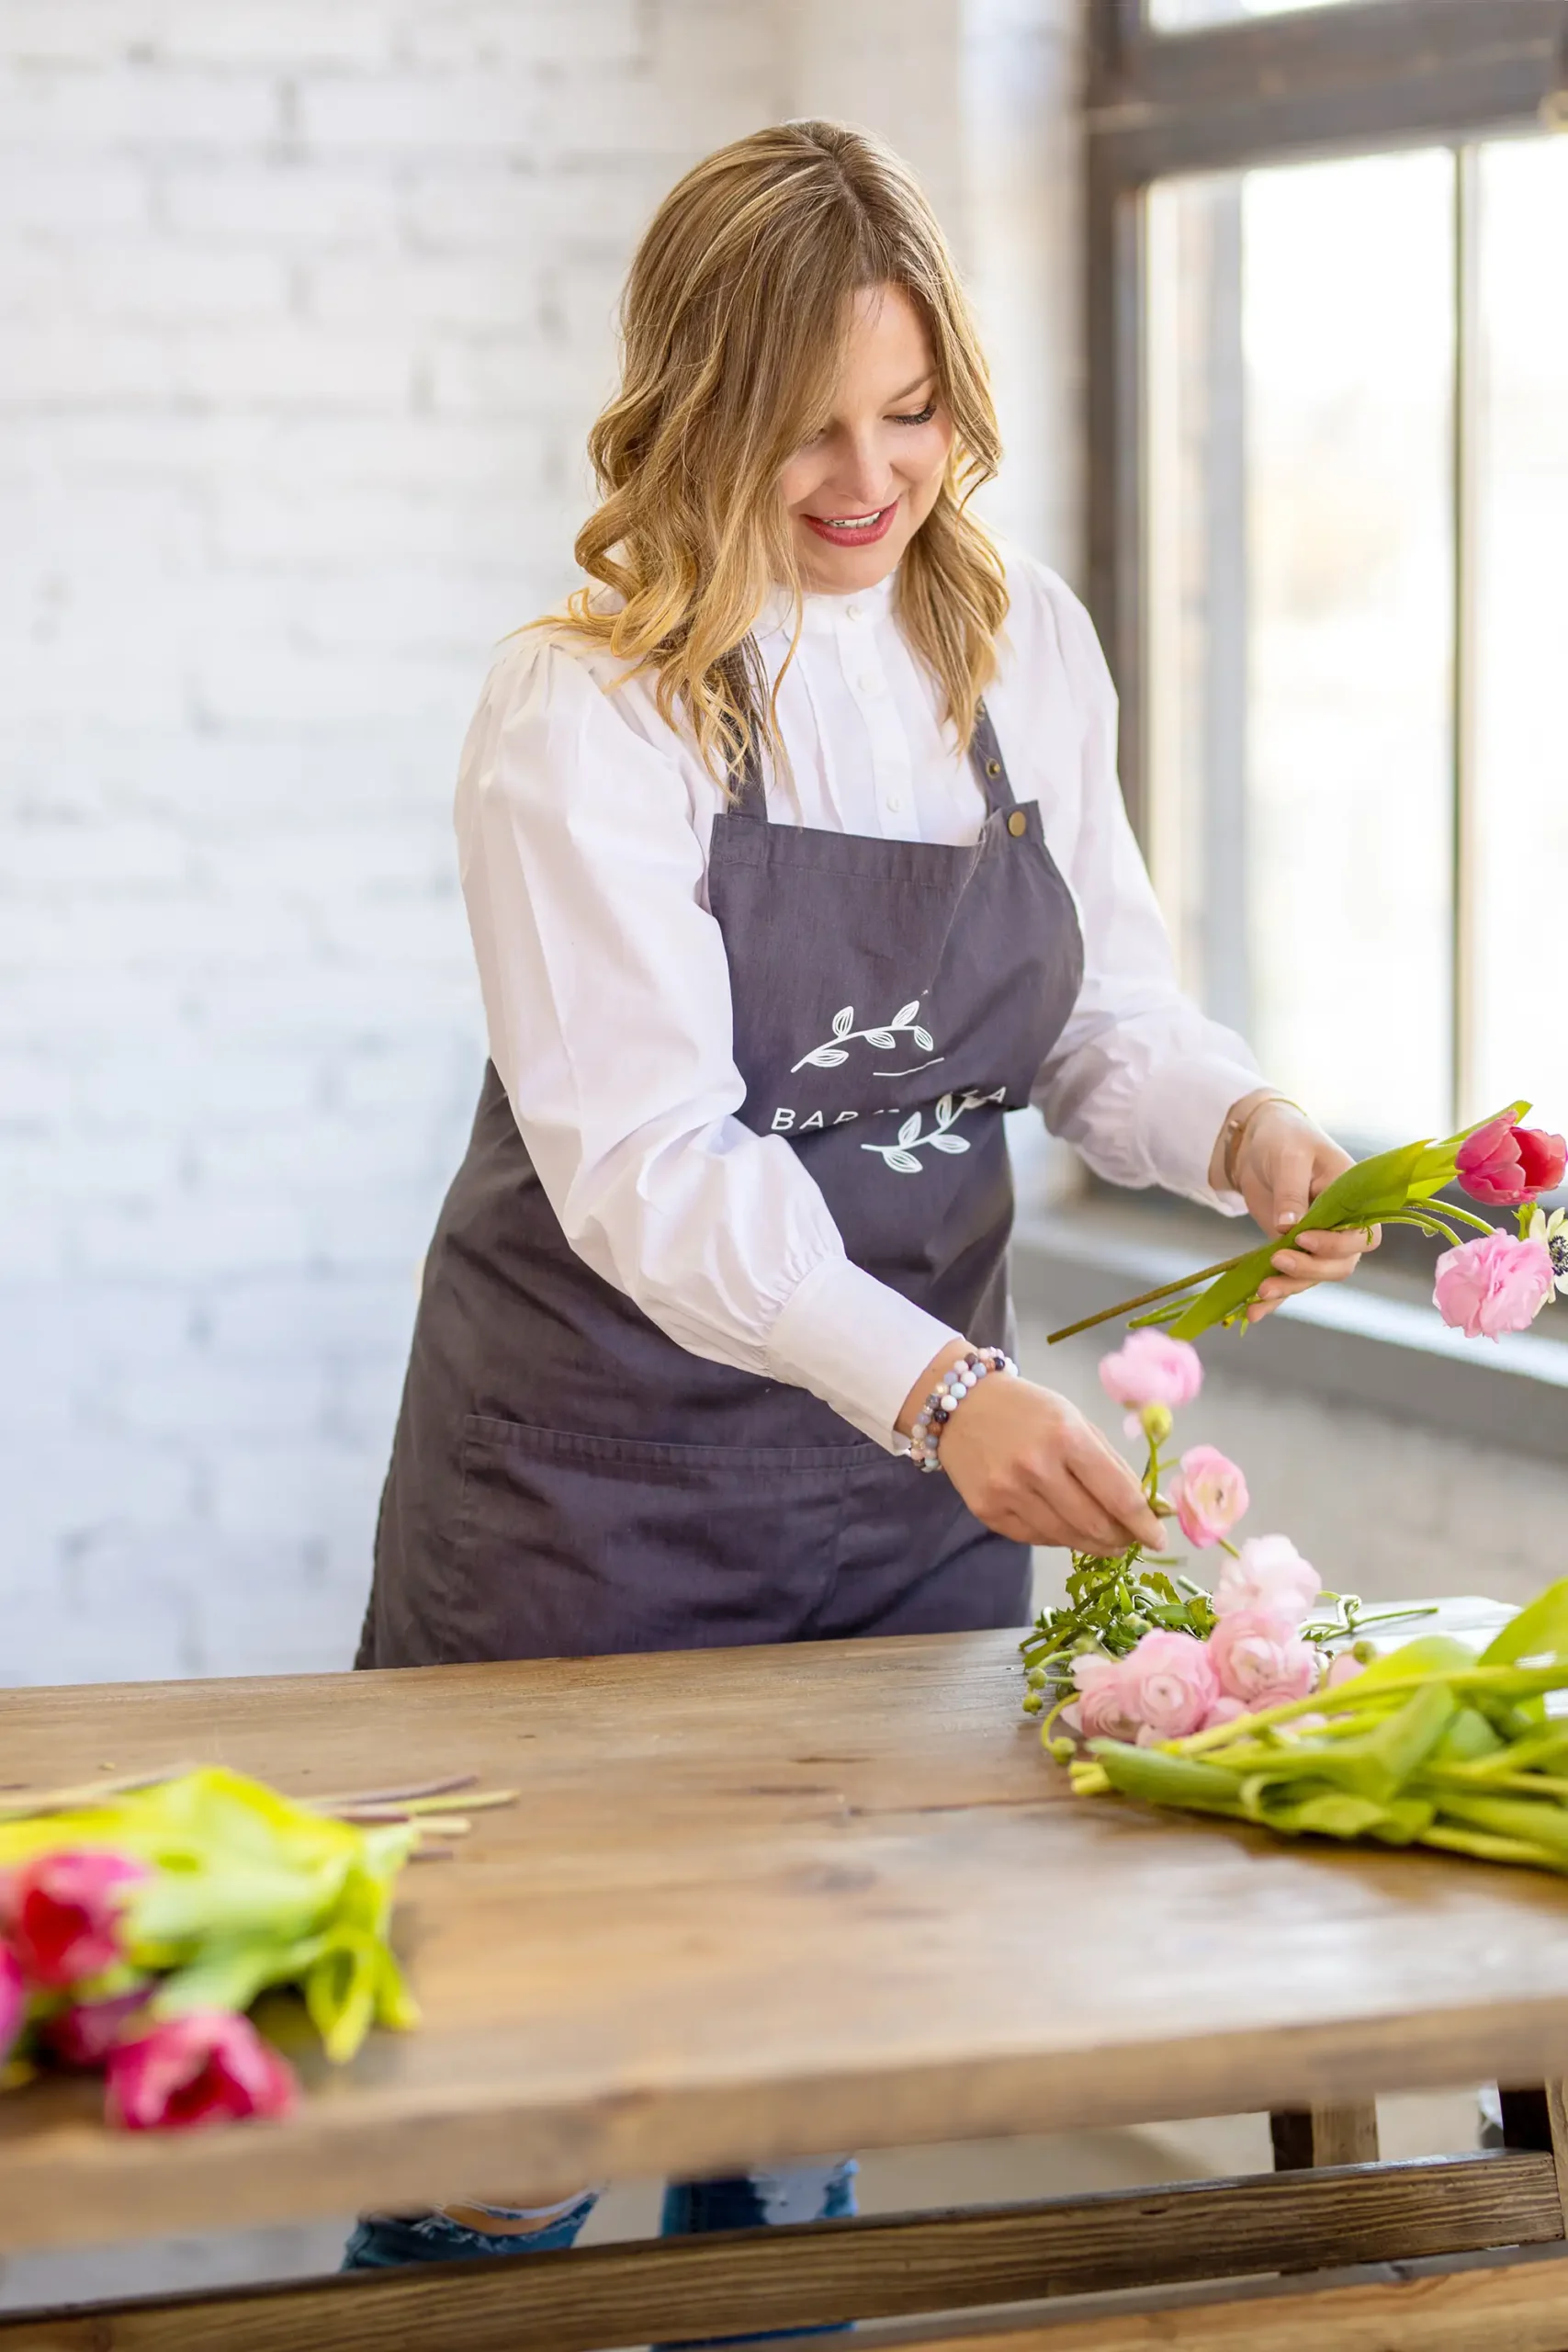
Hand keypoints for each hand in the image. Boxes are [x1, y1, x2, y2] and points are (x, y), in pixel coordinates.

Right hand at [899, 1347, 1165, 1552]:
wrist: (959, 1404)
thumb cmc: (1027, 1409)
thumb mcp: (1075, 1420)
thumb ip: (1112, 1464)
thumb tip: (1150, 1508)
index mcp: (1066, 1436)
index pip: (1117, 1495)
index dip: (1143, 1524)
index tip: (1158, 1539)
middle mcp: (1036, 1466)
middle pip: (1094, 1524)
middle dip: (1121, 1538)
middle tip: (1129, 1539)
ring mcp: (1007, 1492)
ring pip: (1066, 1538)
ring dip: (1093, 1543)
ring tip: (1103, 1537)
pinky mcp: (987, 1511)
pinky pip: (1036, 1538)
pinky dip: (1059, 1537)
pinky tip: (1066, 1526)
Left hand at [1213, 1092, 1379, 1324]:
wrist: (1258, 1142)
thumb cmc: (1284, 1139)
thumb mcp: (1289, 1158)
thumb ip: (1292, 1192)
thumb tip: (1288, 1228)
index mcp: (1354, 1200)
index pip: (1361, 1236)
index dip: (1336, 1245)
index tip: (1303, 1239)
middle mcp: (1342, 1225)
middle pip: (1340, 1265)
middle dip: (1310, 1270)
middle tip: (1277, 1260)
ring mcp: (1318, 1241)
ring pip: (1315, 1277)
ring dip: (1290, 1288)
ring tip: (1260, 1292)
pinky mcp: (1293, 1250)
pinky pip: (1289, 1279)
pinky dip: (1273, 1298)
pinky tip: (1252, 1312)